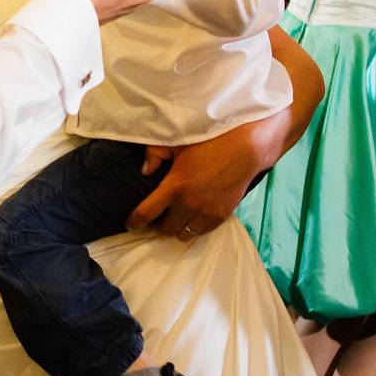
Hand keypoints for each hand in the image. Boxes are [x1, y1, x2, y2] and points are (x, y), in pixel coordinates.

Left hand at [127, 122, 272, 238]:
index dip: (135, 221)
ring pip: (184, 234)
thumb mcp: (178, 142)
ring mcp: (207, 212)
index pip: (146, 213)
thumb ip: (155, 154)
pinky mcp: (222, 216)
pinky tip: (193, 216)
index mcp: (175, 187)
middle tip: (156, 216)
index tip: (130, 223)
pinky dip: (194, 227)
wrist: (245, 148)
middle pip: (165, 229)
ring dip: (177, 228)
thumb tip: (144, 170)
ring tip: (176, 217)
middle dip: (157, 225)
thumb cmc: (210, 141)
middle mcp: (189, 204)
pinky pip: (202, 232)